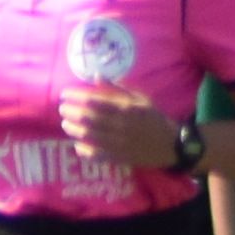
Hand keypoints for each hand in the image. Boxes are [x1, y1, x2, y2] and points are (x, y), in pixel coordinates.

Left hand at [58, 85, 185, 171]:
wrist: (172, 144)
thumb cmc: (154, 118)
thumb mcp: (141, 98)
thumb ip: (118, 88)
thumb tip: (96, 76)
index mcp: (125, 109)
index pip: (93, 101)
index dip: (75, 97)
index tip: (64, 94)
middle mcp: (119, 126)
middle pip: (87, 118)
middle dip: (70, 112)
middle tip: (62, 109)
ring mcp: (118, 143)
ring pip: (88, 136)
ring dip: (73, 130)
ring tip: (66, 124)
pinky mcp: (118, 158)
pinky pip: (95, 155)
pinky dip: (84, 150)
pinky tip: (78, 144)